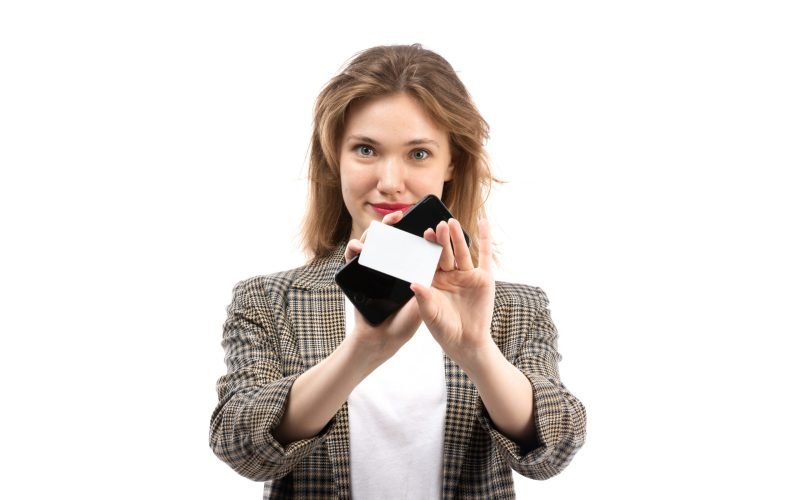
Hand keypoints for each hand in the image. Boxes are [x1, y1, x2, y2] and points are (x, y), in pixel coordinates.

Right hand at [344, 211, 421, 362]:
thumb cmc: (404, 325)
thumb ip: (427, 286)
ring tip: (377, 230)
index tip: (423, 223)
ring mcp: (375, 269)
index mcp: (410, 271)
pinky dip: (352, 250)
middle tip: (398, 216)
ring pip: (373, 244)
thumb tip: (434, 261)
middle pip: (393, 240)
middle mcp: (392, 266)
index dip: (418, 233)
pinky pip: (353, 259)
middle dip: (393, 226)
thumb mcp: (422, 304)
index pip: (414, 246)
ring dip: (373, 234)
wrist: (380, 340)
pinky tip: (356, 248)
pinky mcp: (358, 274)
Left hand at [410, 218, 494, 363]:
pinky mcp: (484, 278)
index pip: (429, 260)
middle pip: (445, 253)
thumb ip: (423, 299)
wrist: (467, 343)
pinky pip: (484, 255)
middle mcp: (450, 275)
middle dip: (441, 240)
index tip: (423, 236)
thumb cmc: (444, 330)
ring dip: (458, 237)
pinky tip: (482, 222)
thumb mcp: (430, 315)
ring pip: (462, 251)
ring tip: (452, 222)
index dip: (427, 248)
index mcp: (434, 281)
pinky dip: (484, 239)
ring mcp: (467, 275)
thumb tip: (414, 283)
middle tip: (437, 226)